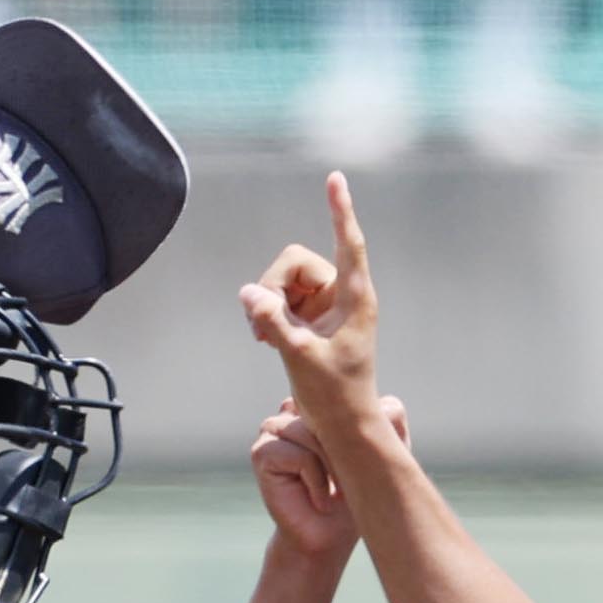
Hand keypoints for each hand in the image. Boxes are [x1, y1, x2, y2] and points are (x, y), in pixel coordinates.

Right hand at [239, 172, 386, 422]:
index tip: (335, 178)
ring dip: (266, 304)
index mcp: (355, 297)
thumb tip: (248, 292)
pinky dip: (267, 315)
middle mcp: (341, 294)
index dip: (339, 210)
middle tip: (260, 324)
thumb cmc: (334, 394)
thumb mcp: (299, 356)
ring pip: (282, 281)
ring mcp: (324, 306)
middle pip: (295, 263)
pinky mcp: (309, 319)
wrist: (342, 424)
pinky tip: (265, 340)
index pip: (348, 242)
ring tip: (262, 338)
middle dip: (272, 288)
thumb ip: (274, 321)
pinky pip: (278, 299)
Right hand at [250, 399, 399, 558]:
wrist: (328, 537)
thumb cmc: (354, 496)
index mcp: (316, 405)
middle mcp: (292, 410)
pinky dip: (317, 481)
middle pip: (332, 414)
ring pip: (315, 433)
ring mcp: (274, 428)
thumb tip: (386, 402)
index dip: (363, 430)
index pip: (346, 395)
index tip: (364, 462)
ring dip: (333, 468)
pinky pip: (302, 455)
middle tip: (349, 482)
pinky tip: (319, 499)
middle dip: (348, 451)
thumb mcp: (384, 451)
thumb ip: (390, 418)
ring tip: (335, 493)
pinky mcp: (263, 451)